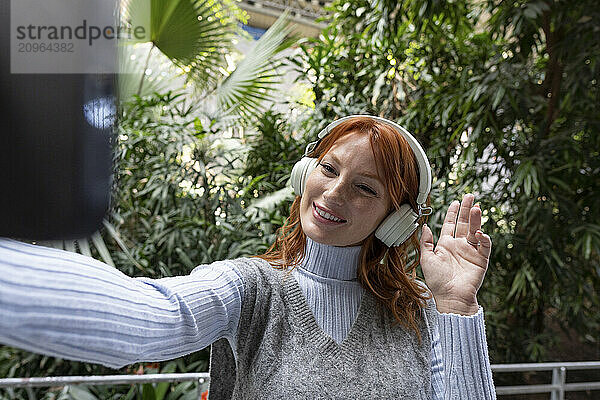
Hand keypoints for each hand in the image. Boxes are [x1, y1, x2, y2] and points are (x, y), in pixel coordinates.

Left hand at [419, 194, 491, 314]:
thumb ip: (425, 242)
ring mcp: (471, 251)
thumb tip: (424, 226)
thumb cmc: (437, 281)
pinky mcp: (481, 259)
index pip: (450, 224)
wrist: (450, 297)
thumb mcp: (426, 259)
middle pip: (464, 223)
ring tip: (476, 208)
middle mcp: (459, 245)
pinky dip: (484, 238)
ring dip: (476, 219)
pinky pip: (485, 246)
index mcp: (446, 244)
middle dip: (467, 209)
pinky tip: (479, 233)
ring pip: (475, 230)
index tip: (456, 201)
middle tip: (470, 196)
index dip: (453, 212)